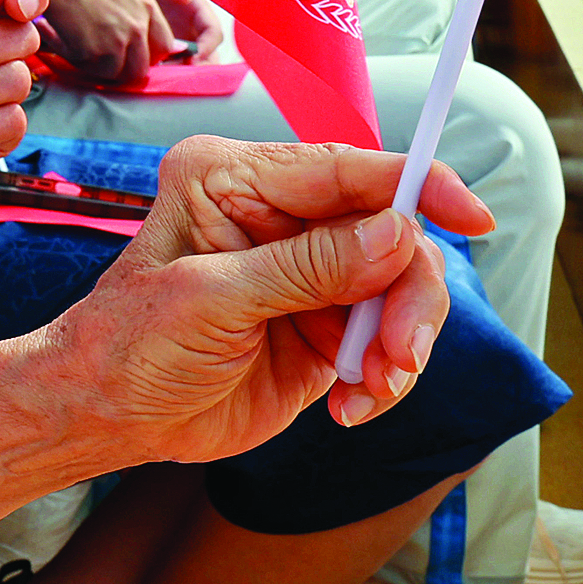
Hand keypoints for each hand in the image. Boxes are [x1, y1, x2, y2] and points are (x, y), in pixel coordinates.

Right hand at [32, 0, 176, 85]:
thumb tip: (143, 14)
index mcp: (146, 4)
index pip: (163, 45)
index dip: (143, 53)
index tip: (123, 51)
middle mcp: (137, 25)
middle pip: (141, 68)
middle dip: (119, 67)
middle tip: (95, 57)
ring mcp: (116, 40)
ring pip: (113, 75)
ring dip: (92, 65)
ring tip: (70, 43)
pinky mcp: (91, 51)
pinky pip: (83, 67)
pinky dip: (66, 56)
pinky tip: (52, 34)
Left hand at [51, 136, 485, 453]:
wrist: (108, 414)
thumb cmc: (129, 344)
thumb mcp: (211, 299)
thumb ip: (306, 267)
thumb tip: (396, 233)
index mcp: (232, 179)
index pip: (346, 169)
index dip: (417, 186)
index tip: (474, 218)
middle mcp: (276, 217)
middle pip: (390, 233)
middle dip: (408, 297)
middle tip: (399, 356)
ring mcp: (305, 272)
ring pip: (402, 288)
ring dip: (402, 344)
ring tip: (370, 386)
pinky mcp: (323, 325)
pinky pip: (389, 340)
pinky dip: (385, 377)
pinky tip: (348, 406)